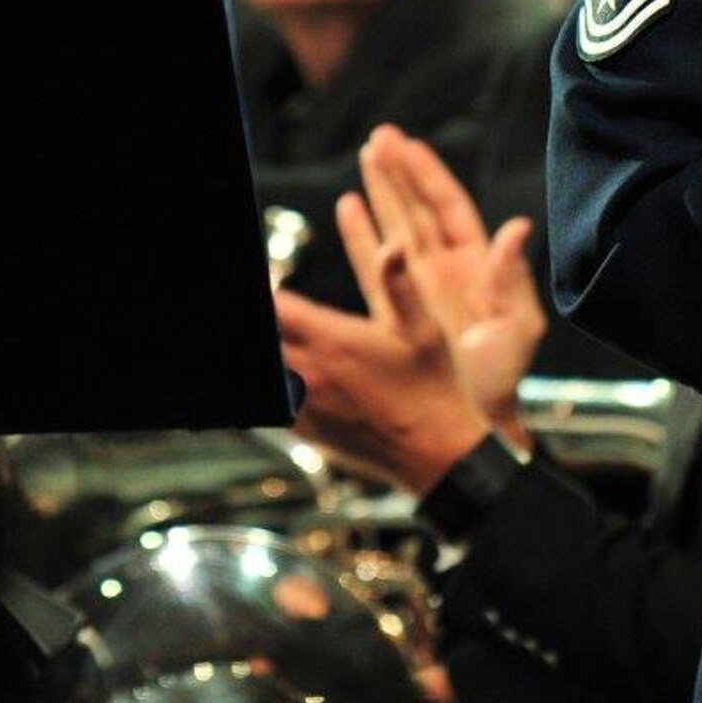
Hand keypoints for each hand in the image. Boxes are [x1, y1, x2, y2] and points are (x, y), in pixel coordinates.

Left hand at [274, 285, 487, 496]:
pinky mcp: (305, 432)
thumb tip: (393, 248)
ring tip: (285, 340)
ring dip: (273, 352)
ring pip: (265, 373)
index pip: (277, 306)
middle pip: (264, 338)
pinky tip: (291, 379)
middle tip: (283, 314)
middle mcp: (310, 375)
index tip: (277, 286)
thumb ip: (401, 284)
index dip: (273, 293)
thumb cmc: (435, 392)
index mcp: (335, 343)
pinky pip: (273, 404)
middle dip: (272, 323)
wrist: (437, 454)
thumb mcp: (425, 329)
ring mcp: (303, 406)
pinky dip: (276, 387)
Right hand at [357, 124, 548, 434]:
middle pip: (419, 207)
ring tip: (367, 157)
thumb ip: (512, 277)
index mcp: (477, 264)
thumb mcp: (518, 327)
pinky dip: (363, 233)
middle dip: (400, 172)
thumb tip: (518, 227)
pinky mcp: (403, 309)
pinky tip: (349, 208)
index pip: (448, 206)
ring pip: (398, 226)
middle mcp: (449, 267)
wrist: (484, 418)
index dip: (429, 175)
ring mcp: (425, 286)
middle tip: (379, 137)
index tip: (408, 145)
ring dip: (383, 192)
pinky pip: (376, 264)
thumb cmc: (505, 376)